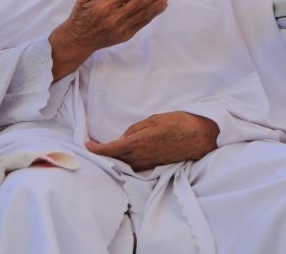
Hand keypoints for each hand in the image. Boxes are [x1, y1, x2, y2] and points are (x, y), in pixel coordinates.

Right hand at [48, 0, 169, 80]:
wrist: (78, 41)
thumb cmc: (81, 15)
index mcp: (105, 5)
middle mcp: (115, 17)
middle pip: (141, 3)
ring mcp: (122, 28)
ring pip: (145, 14)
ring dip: (158, 3)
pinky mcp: (126, 35)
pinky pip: (143, 23)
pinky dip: (153, 14)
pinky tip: (161, 6)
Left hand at [86, 111, 217, 170]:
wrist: (199, 137)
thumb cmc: (177, 123)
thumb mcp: (153, 119)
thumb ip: (135, 129)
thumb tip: (124, 138)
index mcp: (138, 142)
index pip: (111, 149)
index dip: (96, 149)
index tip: (86, 145)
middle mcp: (141, 156)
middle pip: (115, 159)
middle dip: (103, 154)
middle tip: (93, 146)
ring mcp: (148, 163)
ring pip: (124, 163)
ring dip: (114, 158)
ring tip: (106, 149)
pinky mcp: (155, 165)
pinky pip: (135, 165)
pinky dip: (126, 161)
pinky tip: (124, 155)